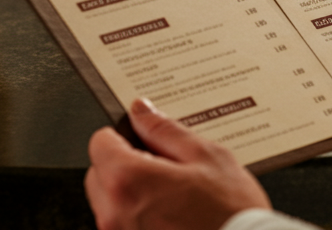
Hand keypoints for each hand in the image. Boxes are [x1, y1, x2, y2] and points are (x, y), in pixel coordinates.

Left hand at [85, 98, 270, 229]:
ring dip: (131, 196)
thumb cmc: (231, 214)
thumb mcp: (206, 157)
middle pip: (100, 175)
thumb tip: (142, 112)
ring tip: (173, 201)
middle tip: (165, 172)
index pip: (100, 143)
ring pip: (110, 205)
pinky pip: (123, 227)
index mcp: (129, 181)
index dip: (123, 137)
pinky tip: (172, 220)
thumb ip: (165, 131)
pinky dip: (139, 220)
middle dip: (125, 167)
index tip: (143, 142)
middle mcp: (115, 214)